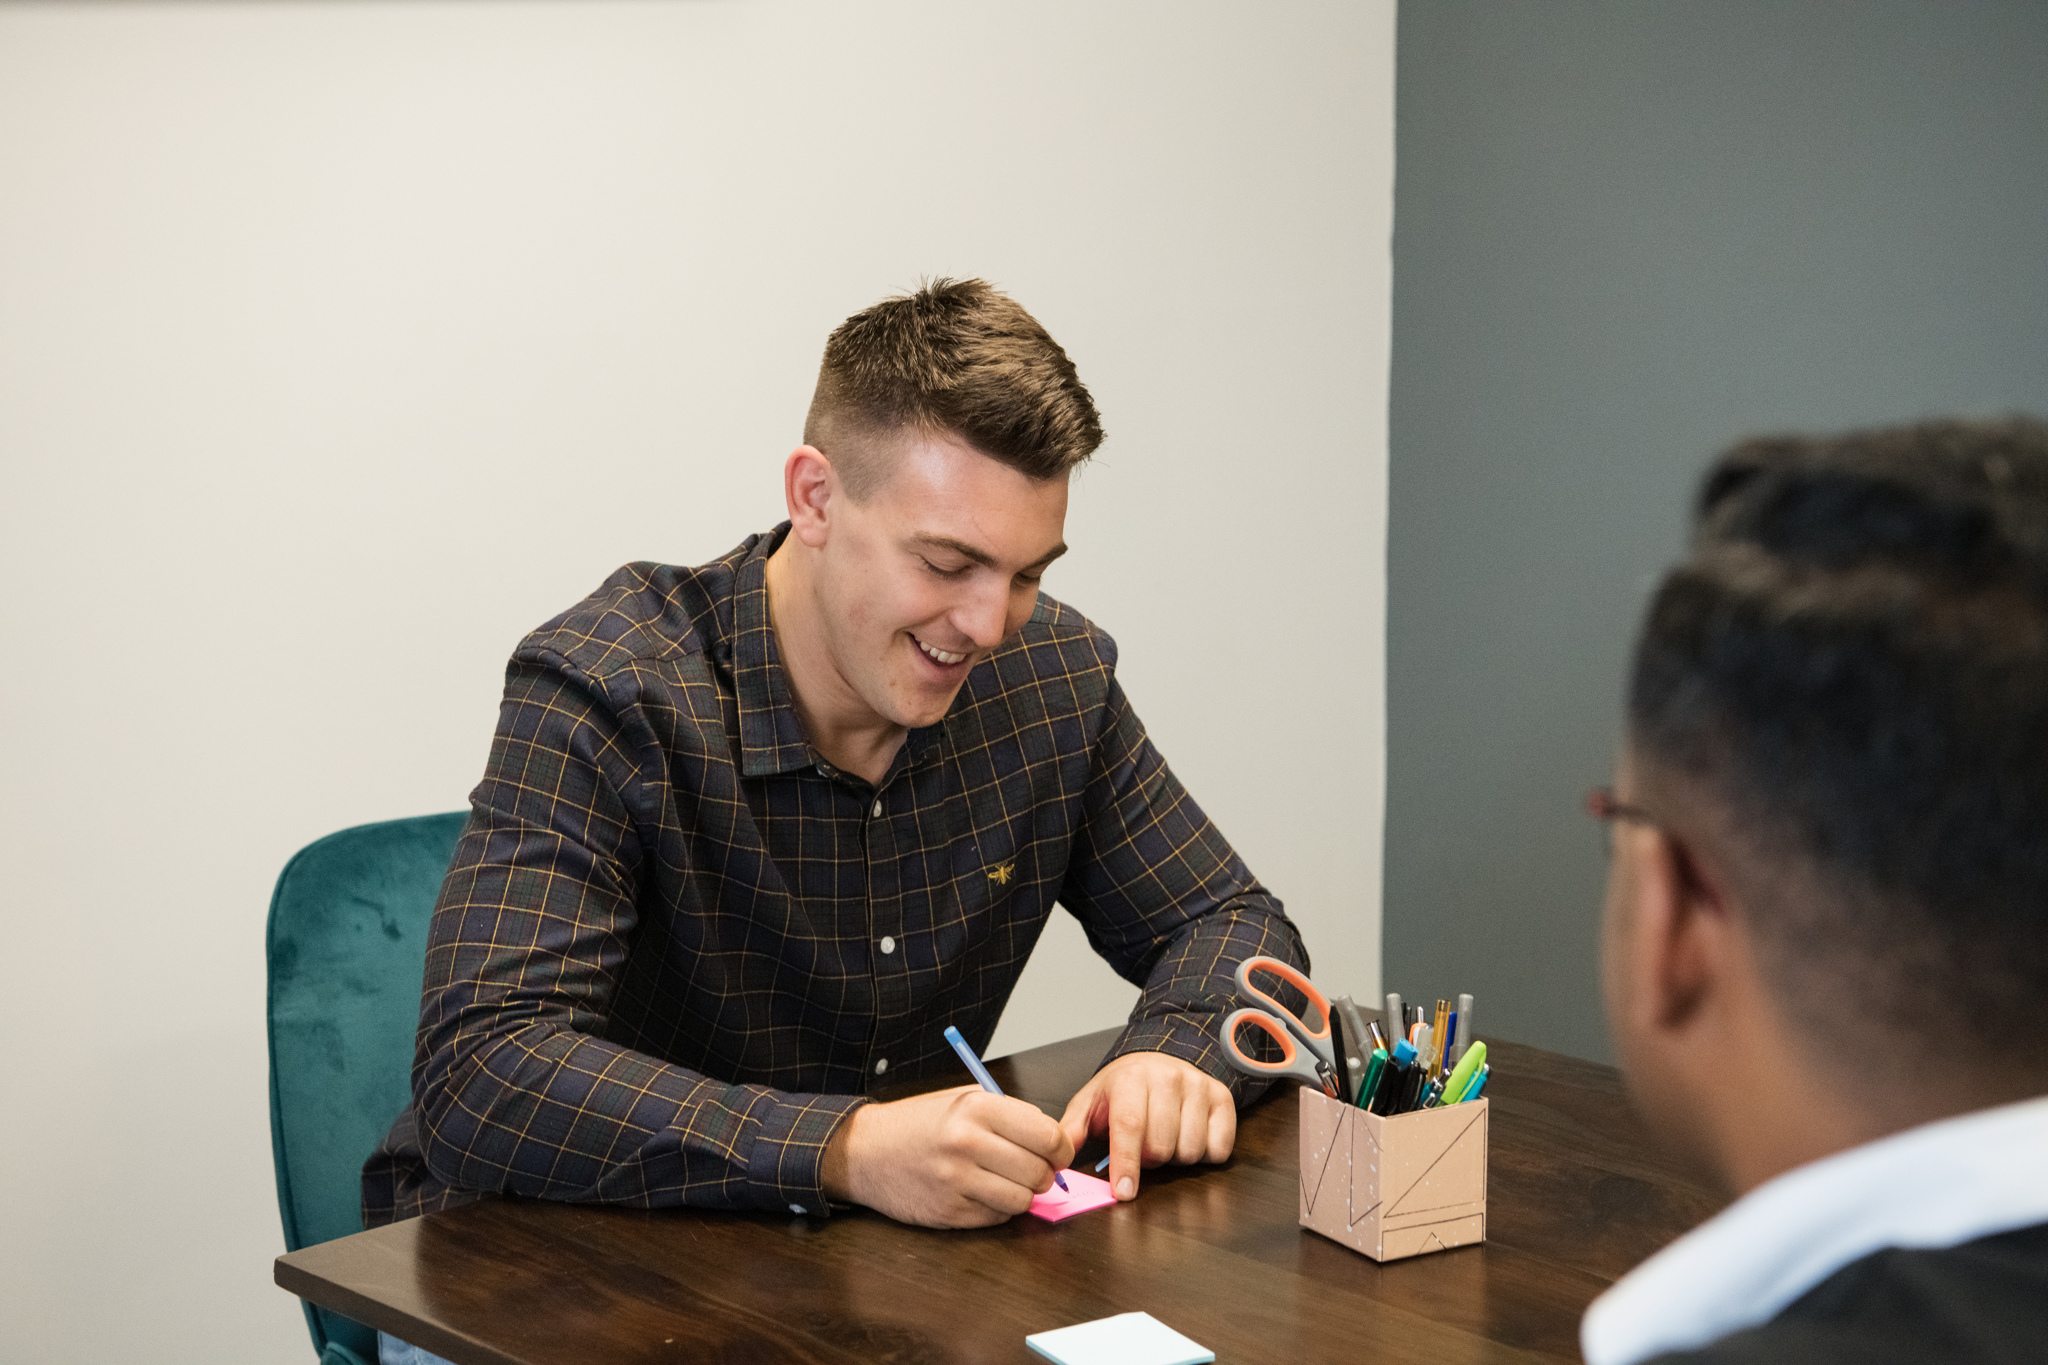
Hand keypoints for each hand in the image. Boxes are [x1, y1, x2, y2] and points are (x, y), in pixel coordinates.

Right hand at [820, 1085, 1074, 1227]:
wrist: (865, 1151)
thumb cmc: (918, 1122)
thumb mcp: (962, 1098)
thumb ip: (1008, 1115)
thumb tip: (1052, 1139)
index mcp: (977, 1108)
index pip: (1047, 1135)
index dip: (1061, 1147)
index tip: (1058, 1151)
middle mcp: (967, 1143)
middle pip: (1039, 1172)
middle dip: (1045, 1174)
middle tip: (1036, 1169)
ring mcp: (957, 1181)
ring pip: (1022, 1200)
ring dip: (1023, 1194)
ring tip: (1008, 1181)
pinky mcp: (948, 1212)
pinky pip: (997, 1217)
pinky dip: (999, 1209)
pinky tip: (984, 1192)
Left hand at [1057, 1052, 1234, 1201]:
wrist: (1157, 1060)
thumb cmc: (1122, 1089)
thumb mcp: (1090, 1103)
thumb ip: (1071, 1131)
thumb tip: (1055, 1158)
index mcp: (1131, 1079)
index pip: (1130, 1126)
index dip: (1127, 1163)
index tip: (1124, 1192)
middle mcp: (1168, 1077)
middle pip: (1161, 1147)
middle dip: (1148, 1160)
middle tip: (1142, 1146)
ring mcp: (1199, 1086)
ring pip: (1190, 1151)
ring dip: (1175, 1158)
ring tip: (1165, 1138)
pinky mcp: (1223, 1098)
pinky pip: (1219, 1149)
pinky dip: (1205, 1154)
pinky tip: (1189, 1136)